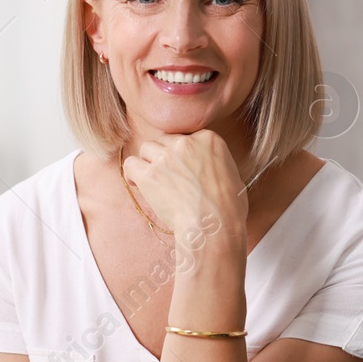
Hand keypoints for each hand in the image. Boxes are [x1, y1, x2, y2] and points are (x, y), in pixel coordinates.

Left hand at [121, 130, 247, 242]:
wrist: (215, 225)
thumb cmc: (228, 207)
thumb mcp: (232, 173)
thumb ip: (215, 161)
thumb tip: (207, 167)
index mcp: (208, 139)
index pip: (184, 136)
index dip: (180, 152)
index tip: (181, 167)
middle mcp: (186, 143)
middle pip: (164, 140)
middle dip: (163, 156)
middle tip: (166, 176)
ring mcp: (166, 157)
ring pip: (146, 148)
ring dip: (148, 162)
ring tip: (153, 181)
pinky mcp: (150, 174)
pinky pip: (131, 164)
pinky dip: (132, 174)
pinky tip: (138, 184)